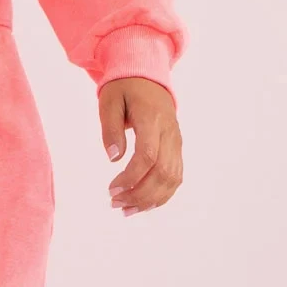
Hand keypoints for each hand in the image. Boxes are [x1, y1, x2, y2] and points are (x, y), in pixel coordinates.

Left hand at [98, 78, 182, 216]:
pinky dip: (161, 194)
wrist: (148, 76)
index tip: (112, 189)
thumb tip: (113, 158)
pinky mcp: (177, 148)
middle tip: (115, 203)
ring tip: (126, 210)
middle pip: (163, 172)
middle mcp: (170, 132)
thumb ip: (110, 129)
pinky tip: (142, 204)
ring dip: (150, 199)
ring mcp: (177, 141)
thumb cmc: (125, 88)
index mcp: (153, 119)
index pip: (148, 155)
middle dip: (139, 194)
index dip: (131, 177)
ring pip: (173, 178)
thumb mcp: (109, 101)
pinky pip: (176, 177)